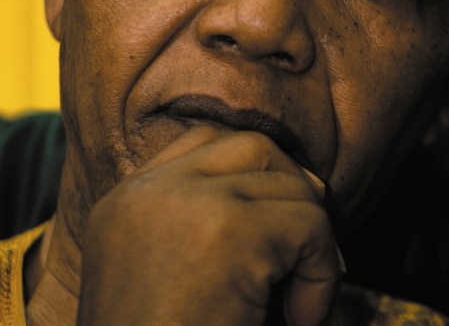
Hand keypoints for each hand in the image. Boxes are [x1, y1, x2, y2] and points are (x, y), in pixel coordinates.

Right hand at [77, 125, 341, 325]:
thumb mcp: (170, 279)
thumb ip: (213, 225)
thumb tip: (303, 186)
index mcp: (126, 203)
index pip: (203, 141)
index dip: (253, 171)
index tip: (277, 221)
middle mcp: (147, 192)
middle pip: (250, 146)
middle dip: (292, 188)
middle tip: (305, 247)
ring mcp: (182, 203)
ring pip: (287, 181)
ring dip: (310, 236)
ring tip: (297, 299)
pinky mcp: (226, 231)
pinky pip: (308, 224)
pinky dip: (322, 270)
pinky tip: (300, 320)